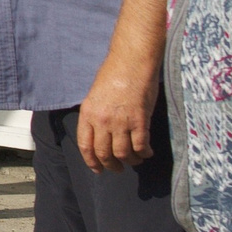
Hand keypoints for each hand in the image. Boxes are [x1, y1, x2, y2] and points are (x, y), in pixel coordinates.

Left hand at [77, 50, 158, 171]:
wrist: (131, 63)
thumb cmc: (113, 75)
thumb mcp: (95, 96)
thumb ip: (95, 116)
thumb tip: (100, 135)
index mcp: (88, 114)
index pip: (85, 145)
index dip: (91, 161)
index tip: (98, 169)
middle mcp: (102, 120)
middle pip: (104, 153)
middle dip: (111, 165)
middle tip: (118, 169)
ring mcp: (121, 122)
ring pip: (123, 153)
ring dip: (130, 161)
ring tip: (134, 160)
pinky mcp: (140, 121)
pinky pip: (140, 146)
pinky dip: (144, 153)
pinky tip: (146, 153)